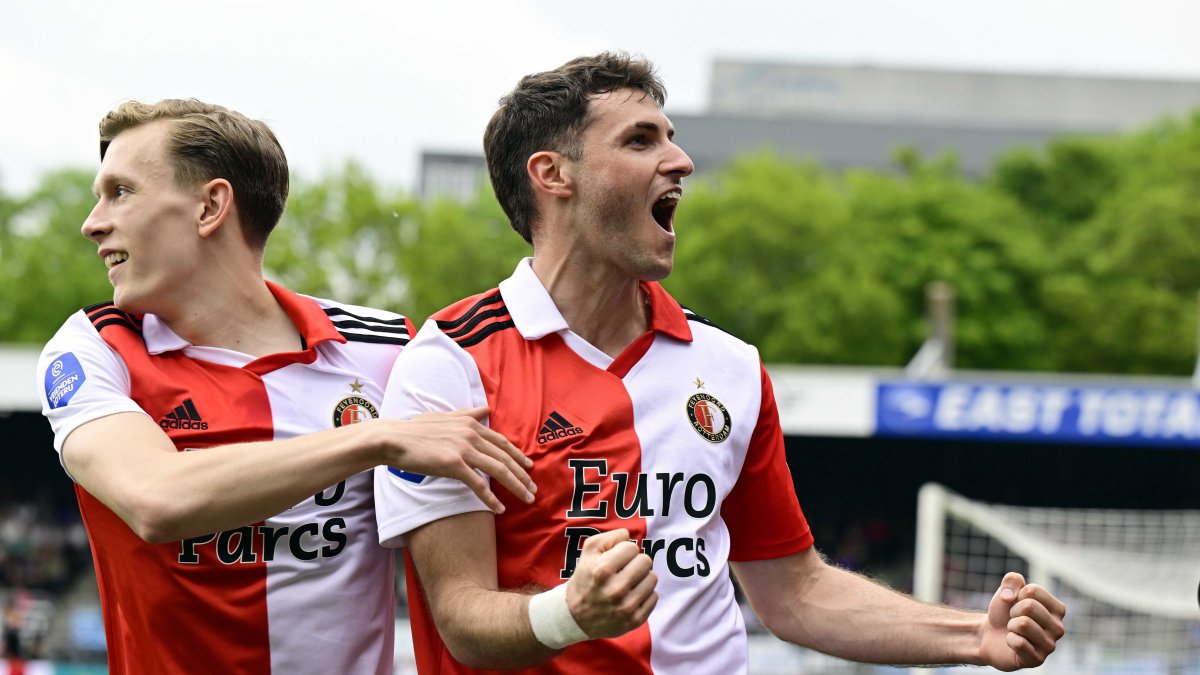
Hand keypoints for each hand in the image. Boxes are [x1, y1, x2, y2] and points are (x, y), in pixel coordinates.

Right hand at [384, 407, 535, 513]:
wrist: (394, 439)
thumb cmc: (416, 429)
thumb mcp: (445, 416)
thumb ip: (467, 414)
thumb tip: (485, 408)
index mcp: (470, 424)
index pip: (501, 442)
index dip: (517, 455)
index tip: (529, 467)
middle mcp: (471, 435)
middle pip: (504, 457)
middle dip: (522, 474)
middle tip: (533, 488)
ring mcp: (463, 449)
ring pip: (498, 470)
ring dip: (515, 486)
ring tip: (526, 498)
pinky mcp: (453, 465)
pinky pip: (478, 484)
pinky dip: (490, 498)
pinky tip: (500, 509)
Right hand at [564, 528, 656, 638]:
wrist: (576, 617)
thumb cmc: (585, 579)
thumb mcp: (588, 553)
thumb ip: (608, 537)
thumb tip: (628, 535)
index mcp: (602, 570)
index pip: (632, 548)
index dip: (624, 550)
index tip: (617, 558)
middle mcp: (616, 589)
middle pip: (646, 561)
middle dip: (636, 562)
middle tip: (626, 569)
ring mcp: (626, 607)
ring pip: (652, 578)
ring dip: (642, 578)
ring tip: (630, 582)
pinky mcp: (635, 620)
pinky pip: (654, 597)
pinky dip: (645, 594)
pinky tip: (632, 595)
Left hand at [980, 572, 1066, 670]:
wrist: (990, 635)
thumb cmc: (1004, 612)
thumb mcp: (1007, 590)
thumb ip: (1012, 579)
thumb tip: (1010, 596)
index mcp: (1058, 609)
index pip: (1033, 590)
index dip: (1017, 595)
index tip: (1017, 604)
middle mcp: (1059, 628)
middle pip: (1029, 606)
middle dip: (1013, 611)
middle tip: (1014, 619)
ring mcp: (1050, 646)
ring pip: (1023, 624)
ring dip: (1011, 625)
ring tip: (1015, 631)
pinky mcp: (1038, 660)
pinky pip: (1018, 643)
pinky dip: (1009, 640)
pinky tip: (1013, 643)